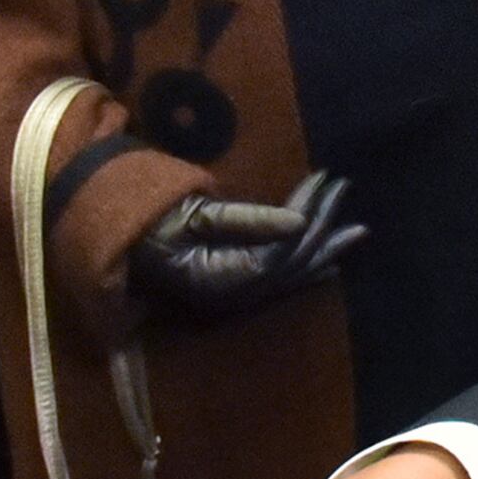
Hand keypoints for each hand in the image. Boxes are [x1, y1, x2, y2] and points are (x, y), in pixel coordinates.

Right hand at [125, 172, 364, 319]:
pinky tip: (331, 260)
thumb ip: (247, 220)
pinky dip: (307, 267)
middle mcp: (234, 293)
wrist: (121, 243)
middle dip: (324, 231)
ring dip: (324, 249)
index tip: (324, 184)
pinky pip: (281, 279)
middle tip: (348, 196)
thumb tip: (299, 220)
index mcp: (221, 277)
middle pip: (291, 263)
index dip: (306, 220)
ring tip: (356, 229)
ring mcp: (236, 295)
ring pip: (291, 273)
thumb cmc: (152, 224)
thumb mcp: (197, 217)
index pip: (279, 253)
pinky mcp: (237, 288)